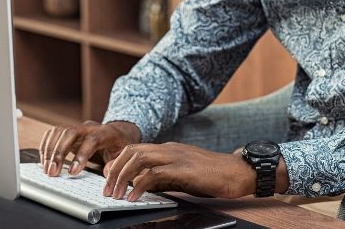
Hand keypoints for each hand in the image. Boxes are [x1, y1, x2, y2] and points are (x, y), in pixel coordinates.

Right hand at [39, 120, 140, 176]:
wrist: (117, 133)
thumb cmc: (120, 146)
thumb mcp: (124, 156)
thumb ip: (116, 163)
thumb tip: (107, 171)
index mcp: (106, 132)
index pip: (92, 140)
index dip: (81, 155)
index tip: (72, 172)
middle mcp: (90, 127)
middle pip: (71, 133)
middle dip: (59, 152)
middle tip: (52, 172)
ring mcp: (78, 127)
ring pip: (60, 132)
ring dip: (50, 151)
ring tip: (47, 169)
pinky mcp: (69, 130)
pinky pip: (53, 133)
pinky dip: (46, 146)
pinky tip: (44, 160)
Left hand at [102, 142, 255, 200]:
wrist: (238, 172)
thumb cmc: (213, 175)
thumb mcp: (183, 175)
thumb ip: (163, 178)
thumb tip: (143, 187)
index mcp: (168, 149)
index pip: (135, 149)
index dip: (117, 162)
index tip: (107, 178)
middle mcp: (169, 148)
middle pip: (131, 151)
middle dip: (114, 169)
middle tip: (107, 189)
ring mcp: (176, 156)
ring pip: (139, 158)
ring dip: (122, 176)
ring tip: (115, 194)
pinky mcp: (183, 168)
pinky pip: (154, 173)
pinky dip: (139, 184)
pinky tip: (134, 196)